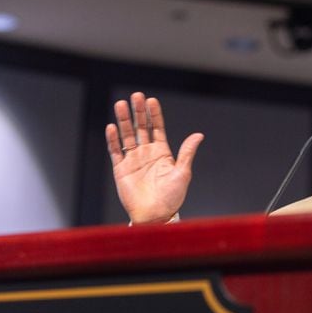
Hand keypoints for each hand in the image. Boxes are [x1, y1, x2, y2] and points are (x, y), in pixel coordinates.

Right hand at [105, 93, 203, 223]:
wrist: (156, 216)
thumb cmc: (172, 197)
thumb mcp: (182, 173)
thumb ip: (187, 153)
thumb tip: (199, 135)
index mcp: (162, 152)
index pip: (157, 128)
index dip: (154, 115)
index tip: (151, 100)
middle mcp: (146, 153)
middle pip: (141, 128)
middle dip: (138, 112)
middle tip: (136, 96)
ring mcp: (133, 160)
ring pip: (127, 136)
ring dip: (124, 120)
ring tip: (121, 104)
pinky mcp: (121, 169)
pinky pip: (116, 151)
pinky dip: (113, 140)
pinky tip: (112, 127)